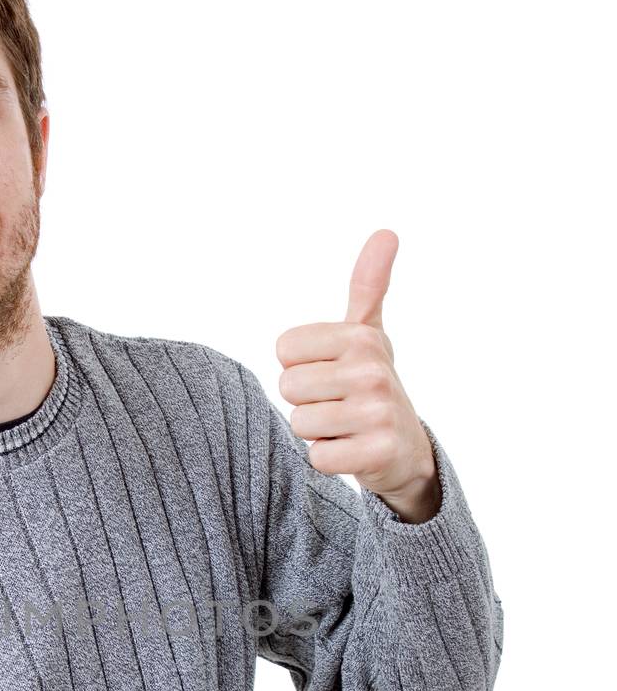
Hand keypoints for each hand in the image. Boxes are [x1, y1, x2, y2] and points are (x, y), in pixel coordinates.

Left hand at [275, 230, 440, 522]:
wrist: (405, 447)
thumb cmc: (372, 384)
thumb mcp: (369, 333)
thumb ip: (368, 285)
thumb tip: (386, 232)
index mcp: (361, 337)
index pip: (285, 350)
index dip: (300, 366)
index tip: (330, 372)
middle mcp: (372, 370)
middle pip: (288, 388)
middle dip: (307, 401)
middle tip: (338, 403)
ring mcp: (377, 412)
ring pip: (299, 424)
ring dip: (317, 432)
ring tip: (346, 426)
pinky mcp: (376, 453)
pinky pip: (318, 457)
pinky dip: (329, 458)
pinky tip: (353, 449)